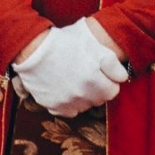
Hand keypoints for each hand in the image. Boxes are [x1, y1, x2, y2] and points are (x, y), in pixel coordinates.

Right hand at [13, 18, 128, 117]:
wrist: (33, 48)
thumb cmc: (64, 42)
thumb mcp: (93, 45)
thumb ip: (112, 63)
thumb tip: (122, 78)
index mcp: (94, 80)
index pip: (112, 92)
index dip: (107, 82)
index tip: (100, 74)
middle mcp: (81, 95)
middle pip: (98, 100)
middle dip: (96, 89)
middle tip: (86, 75)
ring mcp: (66, 102)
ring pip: (83, 107)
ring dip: (82, 98)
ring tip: (73, 80)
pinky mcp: (53, 106)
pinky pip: (67, 112)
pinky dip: (68, 103)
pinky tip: (63, 89)